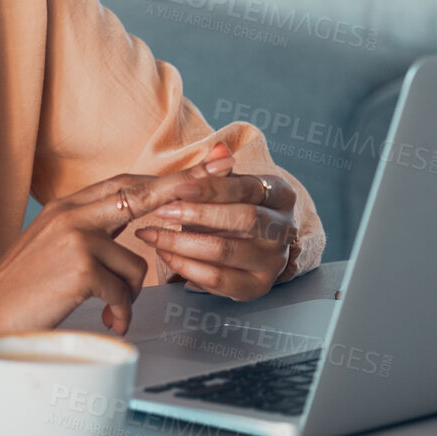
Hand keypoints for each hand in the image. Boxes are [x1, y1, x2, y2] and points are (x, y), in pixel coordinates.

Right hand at [0, 159, 234, 339]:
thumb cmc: (24, 285)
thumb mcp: (55, 243)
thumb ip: (90, 228)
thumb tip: (129, 222)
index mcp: (68, 206)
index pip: (125, 183)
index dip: (164, 176)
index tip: (199, 166)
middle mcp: (73, 214)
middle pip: (140, 195)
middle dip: (181, 188)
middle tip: (216, 176)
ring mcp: (77, 238)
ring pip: (137, 263)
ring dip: (128, 295)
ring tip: (108, 309)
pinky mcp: (81, 267)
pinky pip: (124, 292)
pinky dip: (119, 313)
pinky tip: (103, 321)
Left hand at [134, 142, 298, 301]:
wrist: (246, 244)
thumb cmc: (231, 207)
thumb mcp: (226, 186)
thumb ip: (218, 171)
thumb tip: (218, 148)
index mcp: (281, 196)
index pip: (248, 188)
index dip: (213, 187)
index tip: (179, 187)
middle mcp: (285, 229)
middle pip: (244, 219)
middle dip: (198, 214)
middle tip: (161, 211)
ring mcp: (274, 261)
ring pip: (226, 251)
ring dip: (181, 243)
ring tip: (151, 234)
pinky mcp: (257, 286)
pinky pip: (218, 279)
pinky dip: (186, 267)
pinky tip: (164, 254)